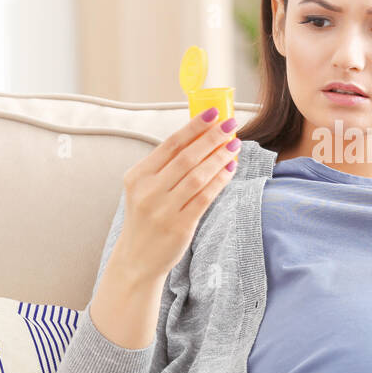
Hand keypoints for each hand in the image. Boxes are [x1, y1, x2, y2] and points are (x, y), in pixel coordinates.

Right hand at [113, 107, 239, 281]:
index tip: (214, 113)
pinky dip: (220, 180)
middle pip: (186, 157)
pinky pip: (205, 197)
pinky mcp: (179, 226)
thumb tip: (202, 137)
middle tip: (231, 125)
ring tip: (235, 145)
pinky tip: (231, 169)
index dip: (194, 126)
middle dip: (212, 138)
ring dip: (219, 158)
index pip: (170, 144)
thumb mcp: (145, 189)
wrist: (136, 259)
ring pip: (198, 176)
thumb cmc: (146, 218)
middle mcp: (148, 191)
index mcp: (137, 176)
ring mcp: (162, 209)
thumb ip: (166, 167)